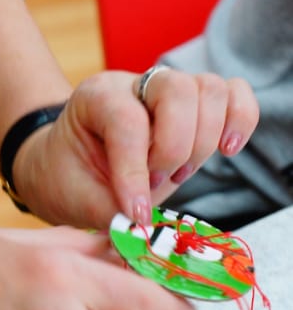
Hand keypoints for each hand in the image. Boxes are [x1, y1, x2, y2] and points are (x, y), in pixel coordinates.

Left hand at [13, 67, 257, 228]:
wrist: (69, 166)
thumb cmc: (70, 177)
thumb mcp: (75, 198)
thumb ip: (110, 210)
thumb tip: (144, 226)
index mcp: (96, 97)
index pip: (128, 121)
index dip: (135, 171)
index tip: (136, 213)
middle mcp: (136, 83)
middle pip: (177, 90)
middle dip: (173, 149)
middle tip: (155, 183)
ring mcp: (170, 90)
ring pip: (211, 90)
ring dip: (202, 141)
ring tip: (178, 174)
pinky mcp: (198, 104)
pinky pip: (234, 93)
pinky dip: (240, 120)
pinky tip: (227, 150)